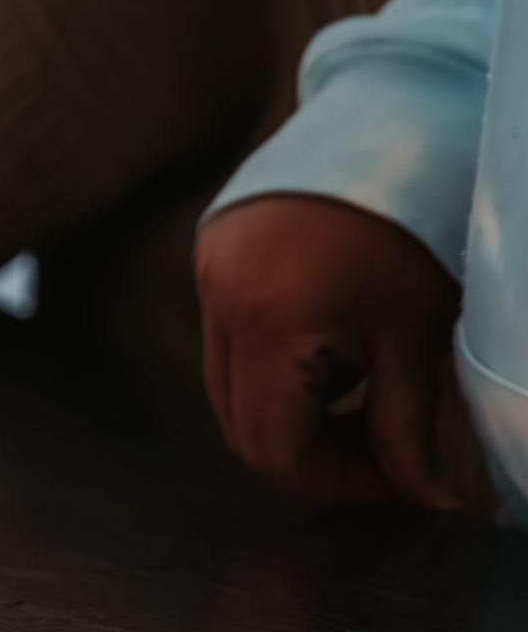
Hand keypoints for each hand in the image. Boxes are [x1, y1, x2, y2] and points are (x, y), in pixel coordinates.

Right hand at [194, 195, 463, 509]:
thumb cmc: (412, 229)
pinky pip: (226, 339)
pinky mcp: (209, 253)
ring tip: (355, 387)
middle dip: (308, 452)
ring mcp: (206, 274)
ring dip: (287, 409)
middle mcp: (220, 301)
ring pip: (228, 386)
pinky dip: (271, 365)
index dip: (332, 483)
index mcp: (270, 324)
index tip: (391, 477)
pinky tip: (326, 344)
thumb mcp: (415, 339)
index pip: (272, 450)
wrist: (387, 128)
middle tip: (375, 443)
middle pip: (240, 425)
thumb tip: (425, 503)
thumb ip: (407, 432)